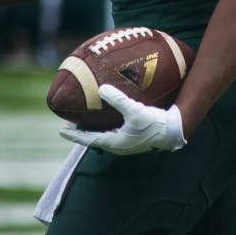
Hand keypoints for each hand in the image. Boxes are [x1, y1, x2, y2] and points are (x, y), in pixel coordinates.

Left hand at [59, 85, 185, 154]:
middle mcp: (119, 146)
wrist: (174, 131)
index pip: (89, 140)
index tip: (61, 131)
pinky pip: (114, 134)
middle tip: (70, 125)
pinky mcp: (135, 139)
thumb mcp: (134, 110)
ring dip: (94, 131)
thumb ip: (117, 99)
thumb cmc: (154, 123)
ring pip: (105, 138)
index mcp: (115, 142)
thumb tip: (100, 88)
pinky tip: (109, 118)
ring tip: (86, 121)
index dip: (75, 136)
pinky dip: (106, 127)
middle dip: (82, 133)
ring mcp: (127, 144)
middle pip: (95, 140)